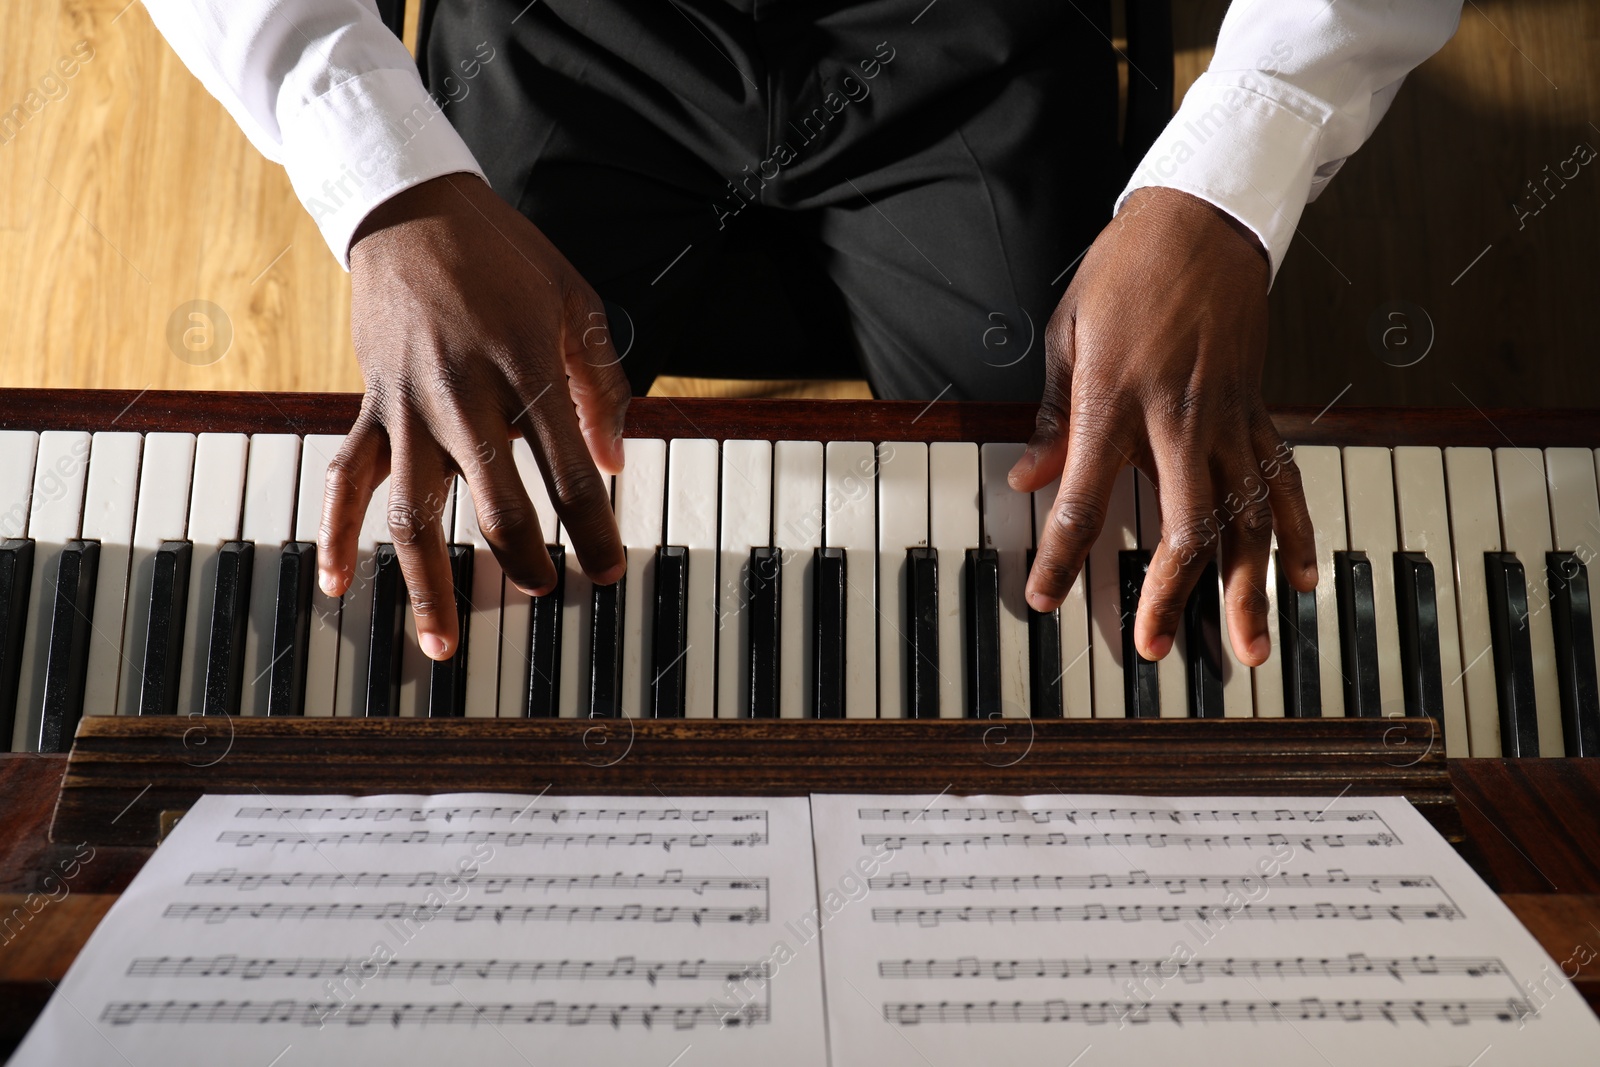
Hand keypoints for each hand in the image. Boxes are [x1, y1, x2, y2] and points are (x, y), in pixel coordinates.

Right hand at [321, 173, 628, 659]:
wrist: (413, 208)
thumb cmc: (505, 257)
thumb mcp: (578, 302)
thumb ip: (603, 385)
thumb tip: (618, 462)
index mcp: (528, 369)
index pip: (571, 474)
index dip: (596, 531)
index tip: (613, 569)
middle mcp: (465, 397)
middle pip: (498, 506)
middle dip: (528, 562)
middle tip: (550, 591)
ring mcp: (408, 407)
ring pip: (414, 514)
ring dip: (430, 585)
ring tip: (444, 644)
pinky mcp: (370, 405)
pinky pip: (345, 478)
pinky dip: (334, 533)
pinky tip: (335, 583)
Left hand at [1010, 186, 1316, 666]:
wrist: (1203, 218)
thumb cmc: (1127, 269)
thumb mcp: (1068, 334)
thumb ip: (1052, 417)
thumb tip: (1028, 476)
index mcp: (1114, 400)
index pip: (1081, 499)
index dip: (1060, 557)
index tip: (1044, 598)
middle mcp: (1176, 419)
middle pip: (1183, 528)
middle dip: (1168, 597)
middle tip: (1153, 649)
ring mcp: (1227, 418)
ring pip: (1246, 519)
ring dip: (1247, 589)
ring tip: (1250, 647)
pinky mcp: (1258, 410)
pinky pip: (1283, 480)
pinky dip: (1296, 532)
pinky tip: (1302, 577)